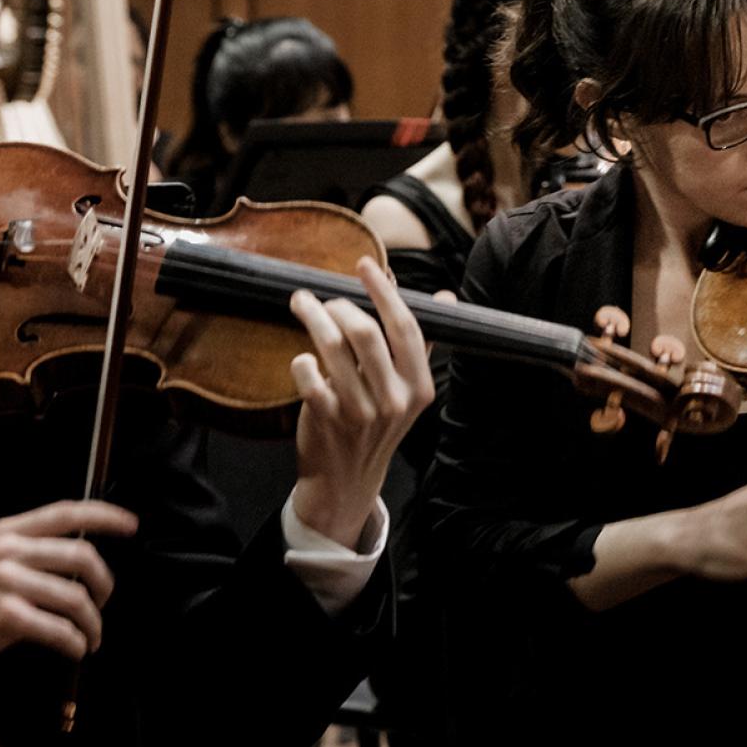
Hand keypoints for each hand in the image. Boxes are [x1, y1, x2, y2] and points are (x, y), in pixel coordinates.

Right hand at [0, 501, 137, 675]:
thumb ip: (30, 547)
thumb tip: (80, 555)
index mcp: (8, 531)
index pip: (66, 513)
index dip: (104, 516)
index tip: (130, 525)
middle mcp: (9, 551)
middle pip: (82, 556)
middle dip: (104, 583)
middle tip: (104, 602)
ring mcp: (7, 582)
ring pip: (76, 596)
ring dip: (93, 622)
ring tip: (91, 635)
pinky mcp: (6, 615)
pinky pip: (59, 628)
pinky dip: (75, 642)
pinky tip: (75, 647)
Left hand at [288, 255, 434, 548]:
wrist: (347, 481)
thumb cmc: (376, 425)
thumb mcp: (406, 389)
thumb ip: (418, 343)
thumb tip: (444, 296)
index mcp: (419, 386)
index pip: (406, 327)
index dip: (383, 291)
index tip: (365, 265)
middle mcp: (394, 399)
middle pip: (365, 331)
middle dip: (339, 304)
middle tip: (322, 298)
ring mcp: (361, 412)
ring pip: (332, 347)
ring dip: (313, 317)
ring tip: (302, 306)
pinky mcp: (327, 420)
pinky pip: (309, 376)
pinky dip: (301, 360)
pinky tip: (302, 358)